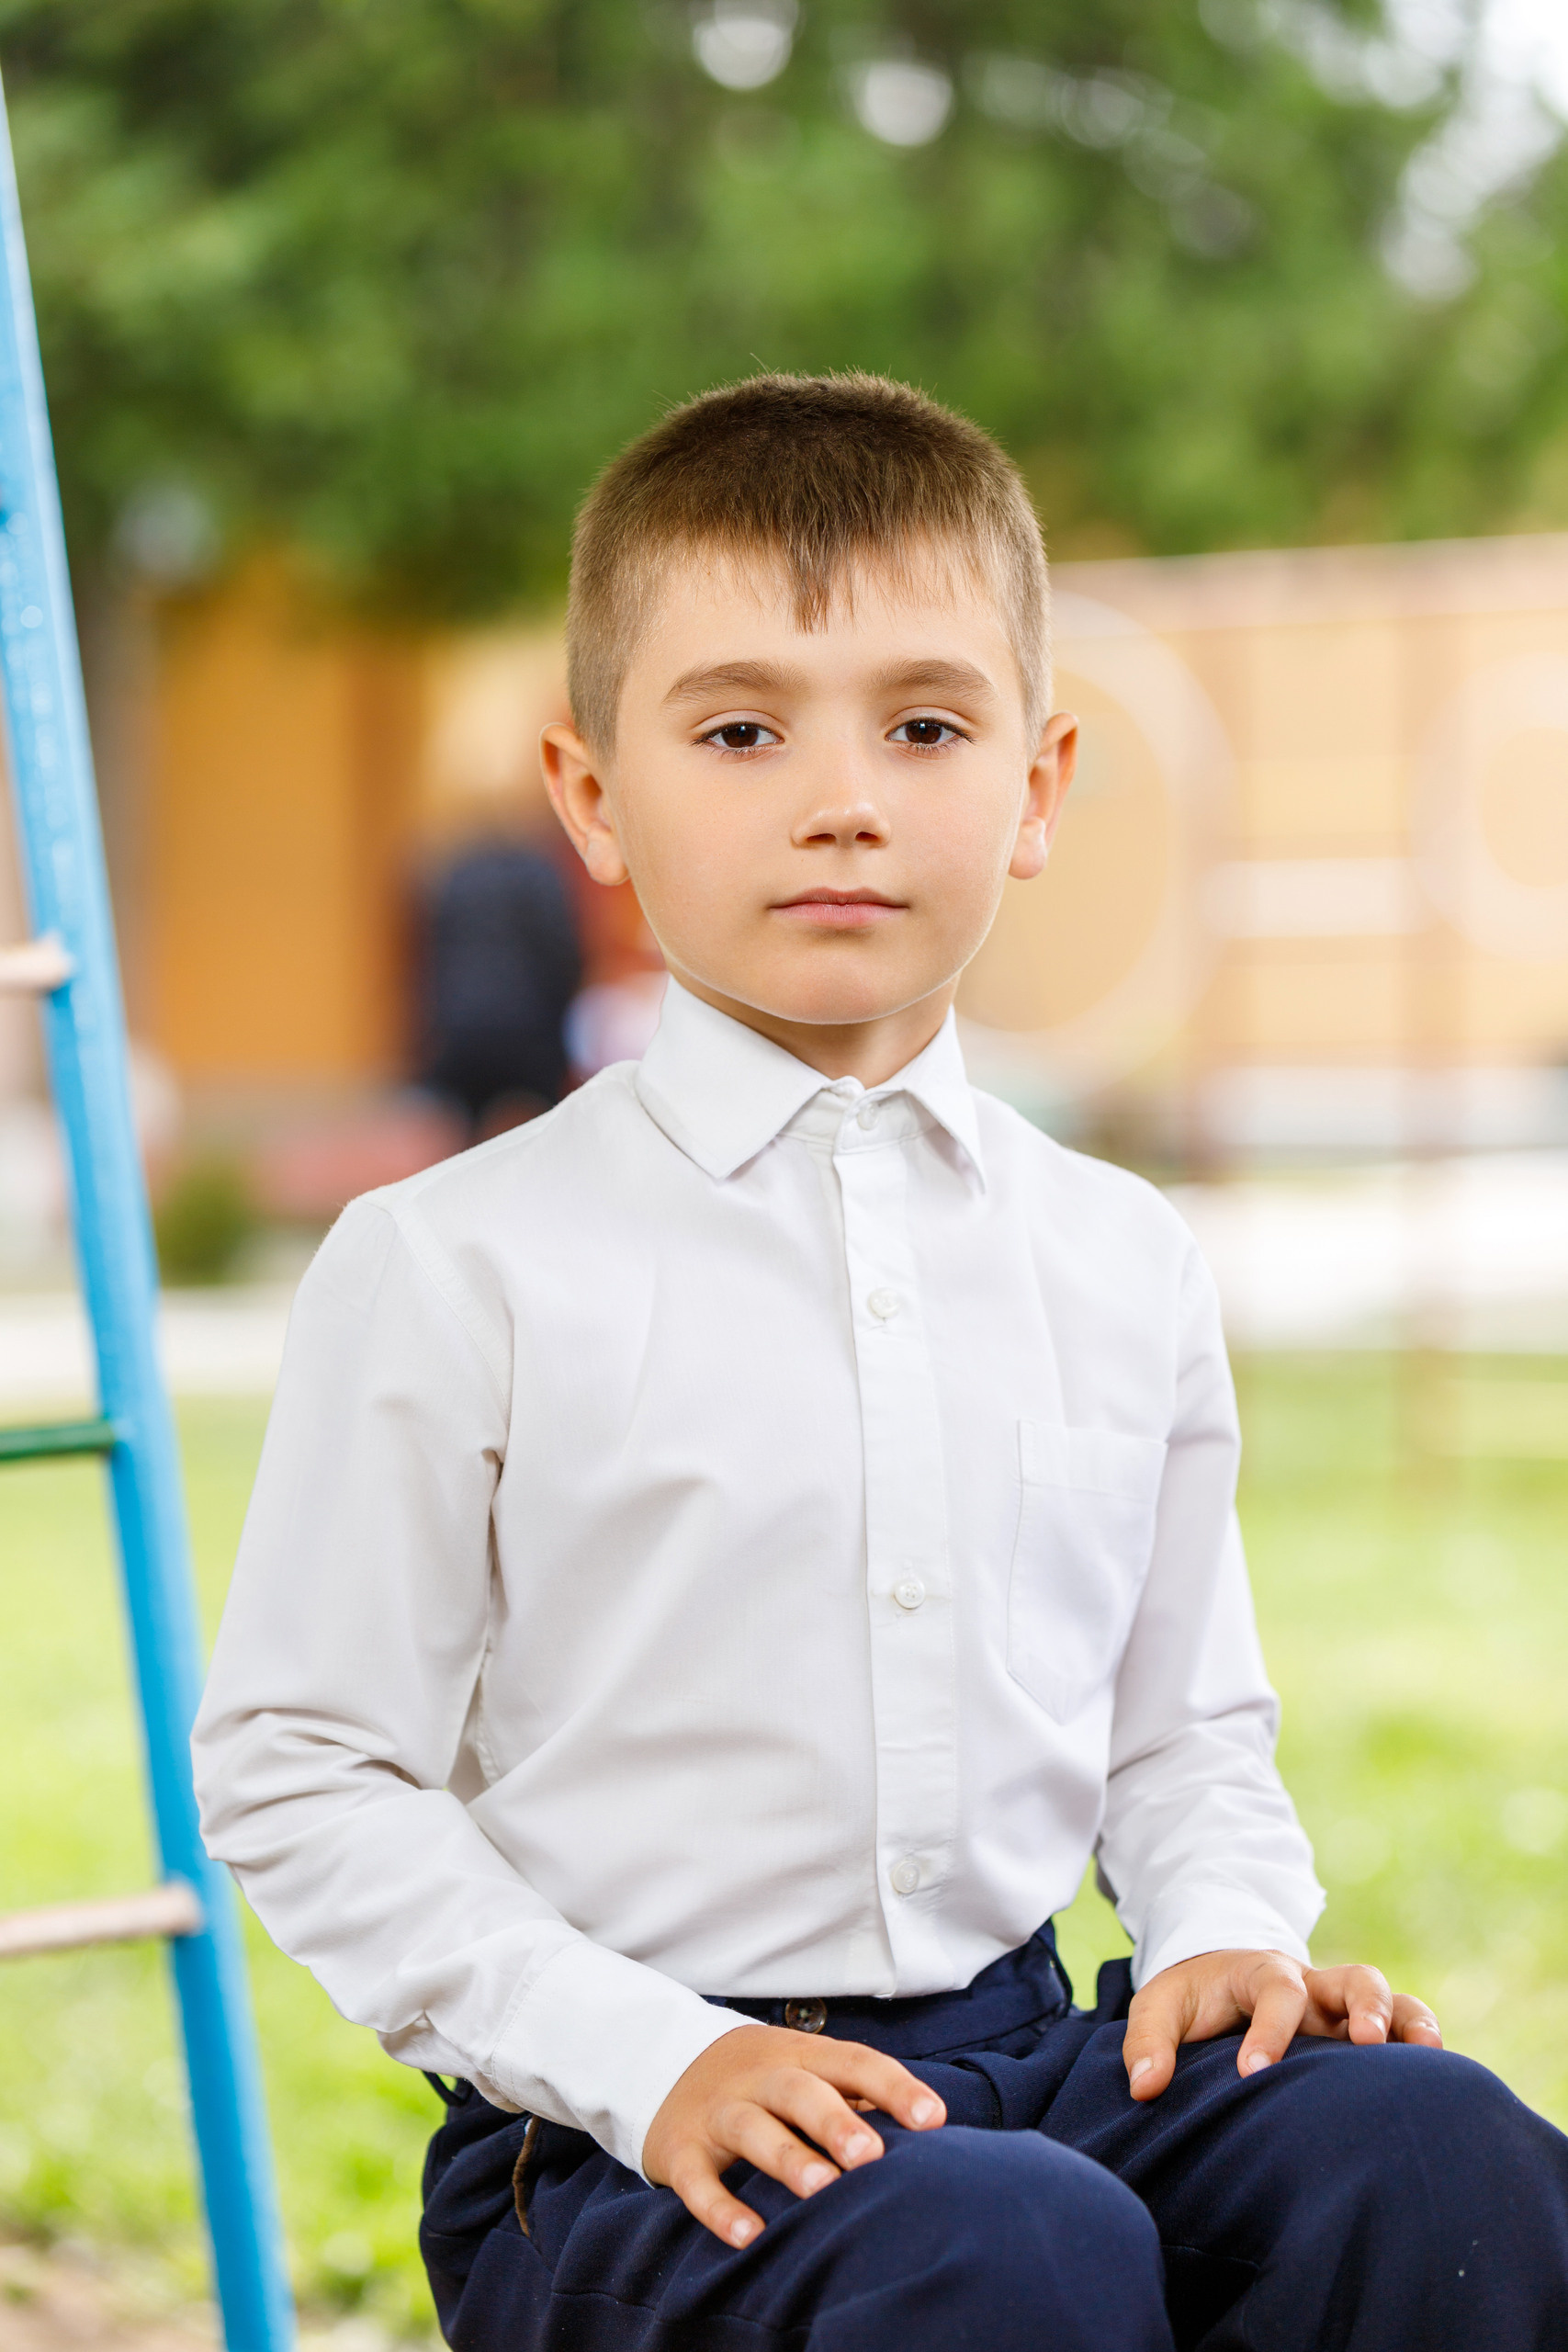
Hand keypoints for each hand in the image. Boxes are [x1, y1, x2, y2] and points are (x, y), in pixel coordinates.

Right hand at [643, 2023, 945, 2246]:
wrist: (661, 2064)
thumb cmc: (762, 2081)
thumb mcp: (802, 2071)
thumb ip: (852, 2097)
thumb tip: (925, 2135)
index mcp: (800, 2055)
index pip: (853, 2062)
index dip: (893, 2087)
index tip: (933, 2118)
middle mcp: (759, 2077)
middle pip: (800, 2090)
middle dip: (836, 2121)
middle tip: (870, 2155)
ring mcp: (718, 2112)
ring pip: (752, 2128)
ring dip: (788, 2157)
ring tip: (821, 2189)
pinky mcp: (682, 2151)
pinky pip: (699, 2181)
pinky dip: (720, 2208)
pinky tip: (749, 2236)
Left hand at [1123, 1949, 1442, 2101]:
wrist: (1222, 1976)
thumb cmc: (1193, 1998)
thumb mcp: (1159, 2007)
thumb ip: (1148, 2043)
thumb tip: (1146, 2087)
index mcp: (1263, 1973)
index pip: (1276, 1993)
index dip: (1269, 2032)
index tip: (1254, 2074)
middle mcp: (1314, 1987)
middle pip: (1355, 1978)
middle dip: (1364, 2005)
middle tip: (1364, 2042)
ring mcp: (1343, 2010)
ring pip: (1393, 2001)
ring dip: (1411, 2023)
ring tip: (1428, 2057)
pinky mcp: (1361, 2033)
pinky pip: (1404, 2030)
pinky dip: (1423, 2049)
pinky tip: (1439, 2084)